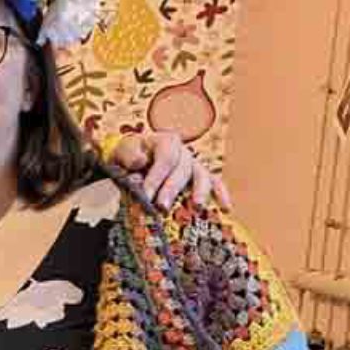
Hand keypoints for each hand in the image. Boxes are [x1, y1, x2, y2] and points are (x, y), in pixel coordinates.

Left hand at [107, 129, 226, 212]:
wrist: (135, 158)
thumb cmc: (130, 156)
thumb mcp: (123, 151)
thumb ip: (129, 156)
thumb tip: (140, 161)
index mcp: (166, 141)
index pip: (165, 158)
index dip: (156, 177)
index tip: (146, 195)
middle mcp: (184, 151)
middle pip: (182, 169)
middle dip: (172, 189)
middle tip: (162, 206)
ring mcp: (194, 164)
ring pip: (201, 175)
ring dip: (199, 191)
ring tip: (196, 206)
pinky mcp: (199, 177)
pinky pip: (214, 183)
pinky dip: (221, 194)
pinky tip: (226, 208)